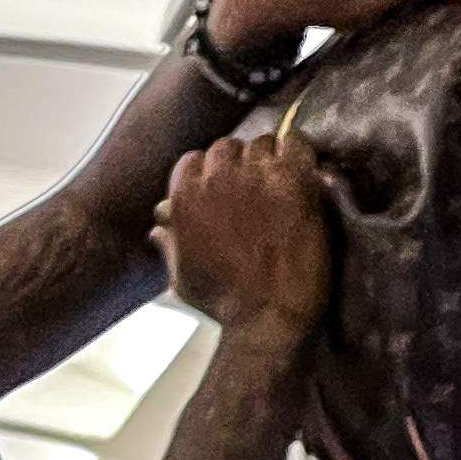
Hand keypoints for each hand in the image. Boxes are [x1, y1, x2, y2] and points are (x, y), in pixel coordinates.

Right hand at [153, 131, 332, 351]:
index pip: (193, 161)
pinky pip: (295, 143)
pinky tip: (303, 169)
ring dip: (268, 158)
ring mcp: (255, 176)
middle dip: (238, 163)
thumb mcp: (181, 277)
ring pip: (260, 143)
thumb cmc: (224, 302)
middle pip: (226, 148)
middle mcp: (216, 178)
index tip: (223, 188)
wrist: (269, 316)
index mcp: (184, 197)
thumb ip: (169, 246)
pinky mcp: (293, 181)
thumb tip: (158, 230)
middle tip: (254, 185)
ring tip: (280, 181)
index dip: (208, 174)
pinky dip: (298, 151)